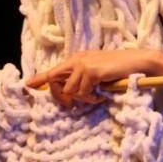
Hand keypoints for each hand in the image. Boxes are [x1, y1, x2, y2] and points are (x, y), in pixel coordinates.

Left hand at [24, 48, 155, 107]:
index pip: (54, 69)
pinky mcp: (91, 71)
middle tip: (72, 104)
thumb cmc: (116, 67)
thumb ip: (81, 75)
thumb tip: (69, 90)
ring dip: (82, 98)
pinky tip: (101, 93)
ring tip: (95, 95)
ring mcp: (83, 64)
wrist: (134, 60)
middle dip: (61, 96)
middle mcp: (77, 59)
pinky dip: (92, 97)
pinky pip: (83, 93)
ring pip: (70, 91)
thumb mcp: (95, 69)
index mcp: (77, 58)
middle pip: (56, 81)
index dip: (40, 78)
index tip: (28, 84)